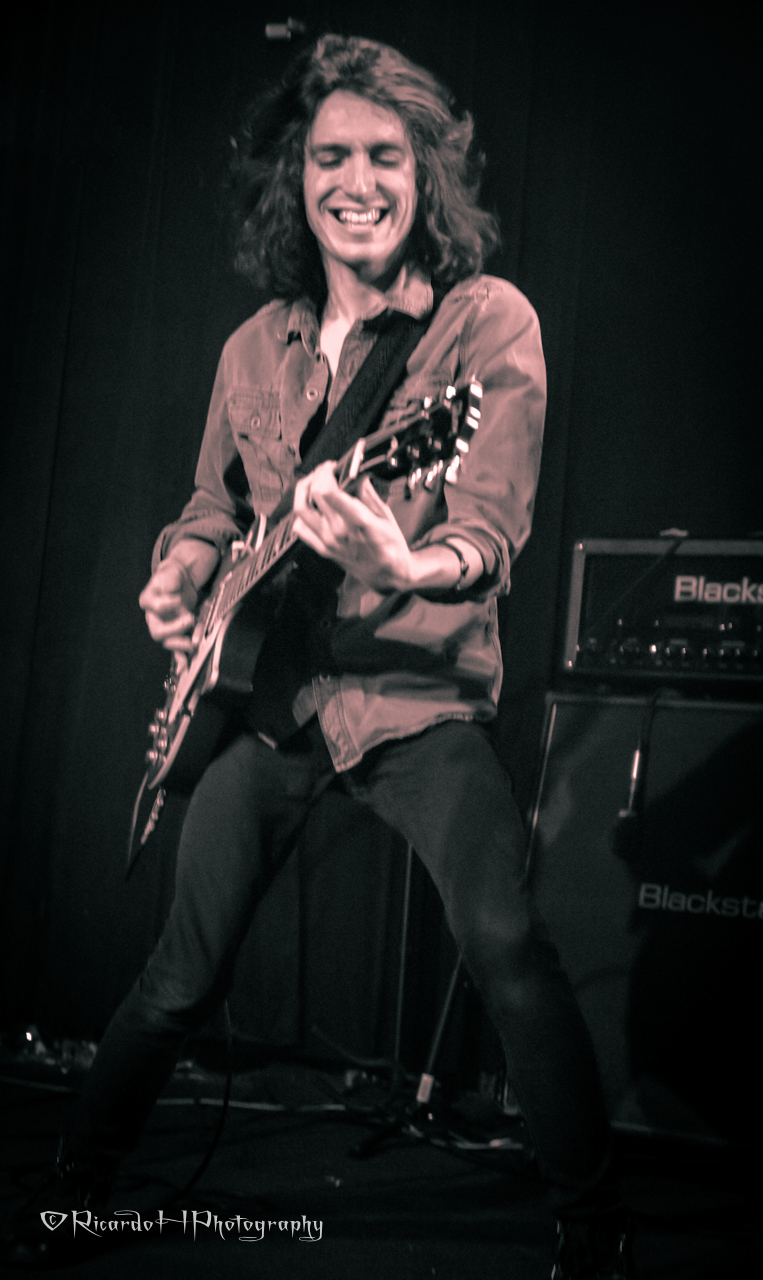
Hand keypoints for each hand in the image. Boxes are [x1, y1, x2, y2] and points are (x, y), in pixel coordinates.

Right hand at [138, 559, 198, 651]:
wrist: (180, 582)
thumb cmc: (173, 577)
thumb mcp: (171, 573)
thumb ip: (170, 579)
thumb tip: (170, 588)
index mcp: (148, 601)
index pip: (156, 607)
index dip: (168, 604)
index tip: (179, 598)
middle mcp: (153, 617)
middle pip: (158, 631)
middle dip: (174, 629)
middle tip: (190, 619)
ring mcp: (164, 627)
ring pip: (167, 642)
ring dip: (180, 645)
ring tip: (193, 643)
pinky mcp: (176, 633)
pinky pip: (176, 649)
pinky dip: (181, 658)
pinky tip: (185, 666)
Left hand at [292, 461, 413, 591]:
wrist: (387, 575)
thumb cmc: (391, 548)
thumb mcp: (387, 517)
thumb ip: (369, 495)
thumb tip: (358, 476)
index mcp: (358, 522)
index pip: (329, 492)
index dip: (326, 472)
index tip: (333, 466)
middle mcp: (339, 532)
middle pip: (313, 494)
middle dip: (317, 475)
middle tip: (325, 471)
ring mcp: (328, 541)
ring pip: (300, 509)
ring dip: (304, 491)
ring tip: (314, 484)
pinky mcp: (322, 549)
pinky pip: (300, 528)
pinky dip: (302, 514)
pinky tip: (313, 508)